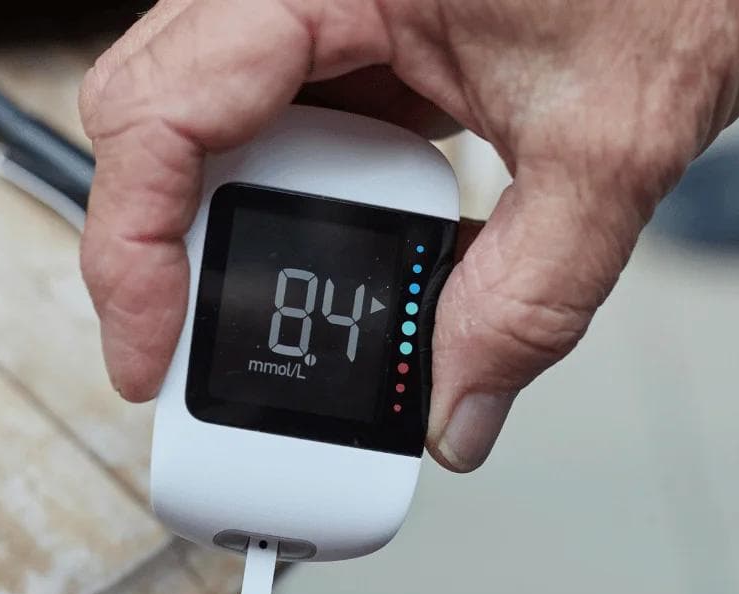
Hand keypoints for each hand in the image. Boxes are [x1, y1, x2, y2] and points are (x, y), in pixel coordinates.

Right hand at [77, 0, 738, 470]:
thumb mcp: (608, 145)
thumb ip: (530, 298)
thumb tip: (457, 409)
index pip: (159, 113)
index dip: (130, 251)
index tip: (149, 354)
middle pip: (145, 115)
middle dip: (152, 245)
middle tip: (183, 342)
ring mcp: (309, 2)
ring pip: (188, 116)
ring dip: (209, 222)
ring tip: (259, 300)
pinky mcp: (338, 27)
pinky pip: (255, 113)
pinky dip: (266, 191)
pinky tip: (315, 236)